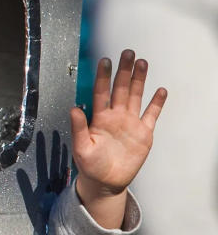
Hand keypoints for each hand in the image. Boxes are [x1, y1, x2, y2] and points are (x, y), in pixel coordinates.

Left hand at [70, 50, 166, 226]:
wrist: (106, 182)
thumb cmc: (90, 165)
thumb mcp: (82, 148)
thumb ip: (78, 128)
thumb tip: (73, 108)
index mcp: (99, 118)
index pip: (101, 92)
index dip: (103, 76)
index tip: (104, 60)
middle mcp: (115, 116)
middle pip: (120, 89)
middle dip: (124, 71)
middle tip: (127, 53)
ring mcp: (130, 123)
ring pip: (135, 96)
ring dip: (139, 80)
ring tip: (142, 63)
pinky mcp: (143, 133)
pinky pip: (151, 115)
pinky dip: (156, 103)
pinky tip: (160, 91)